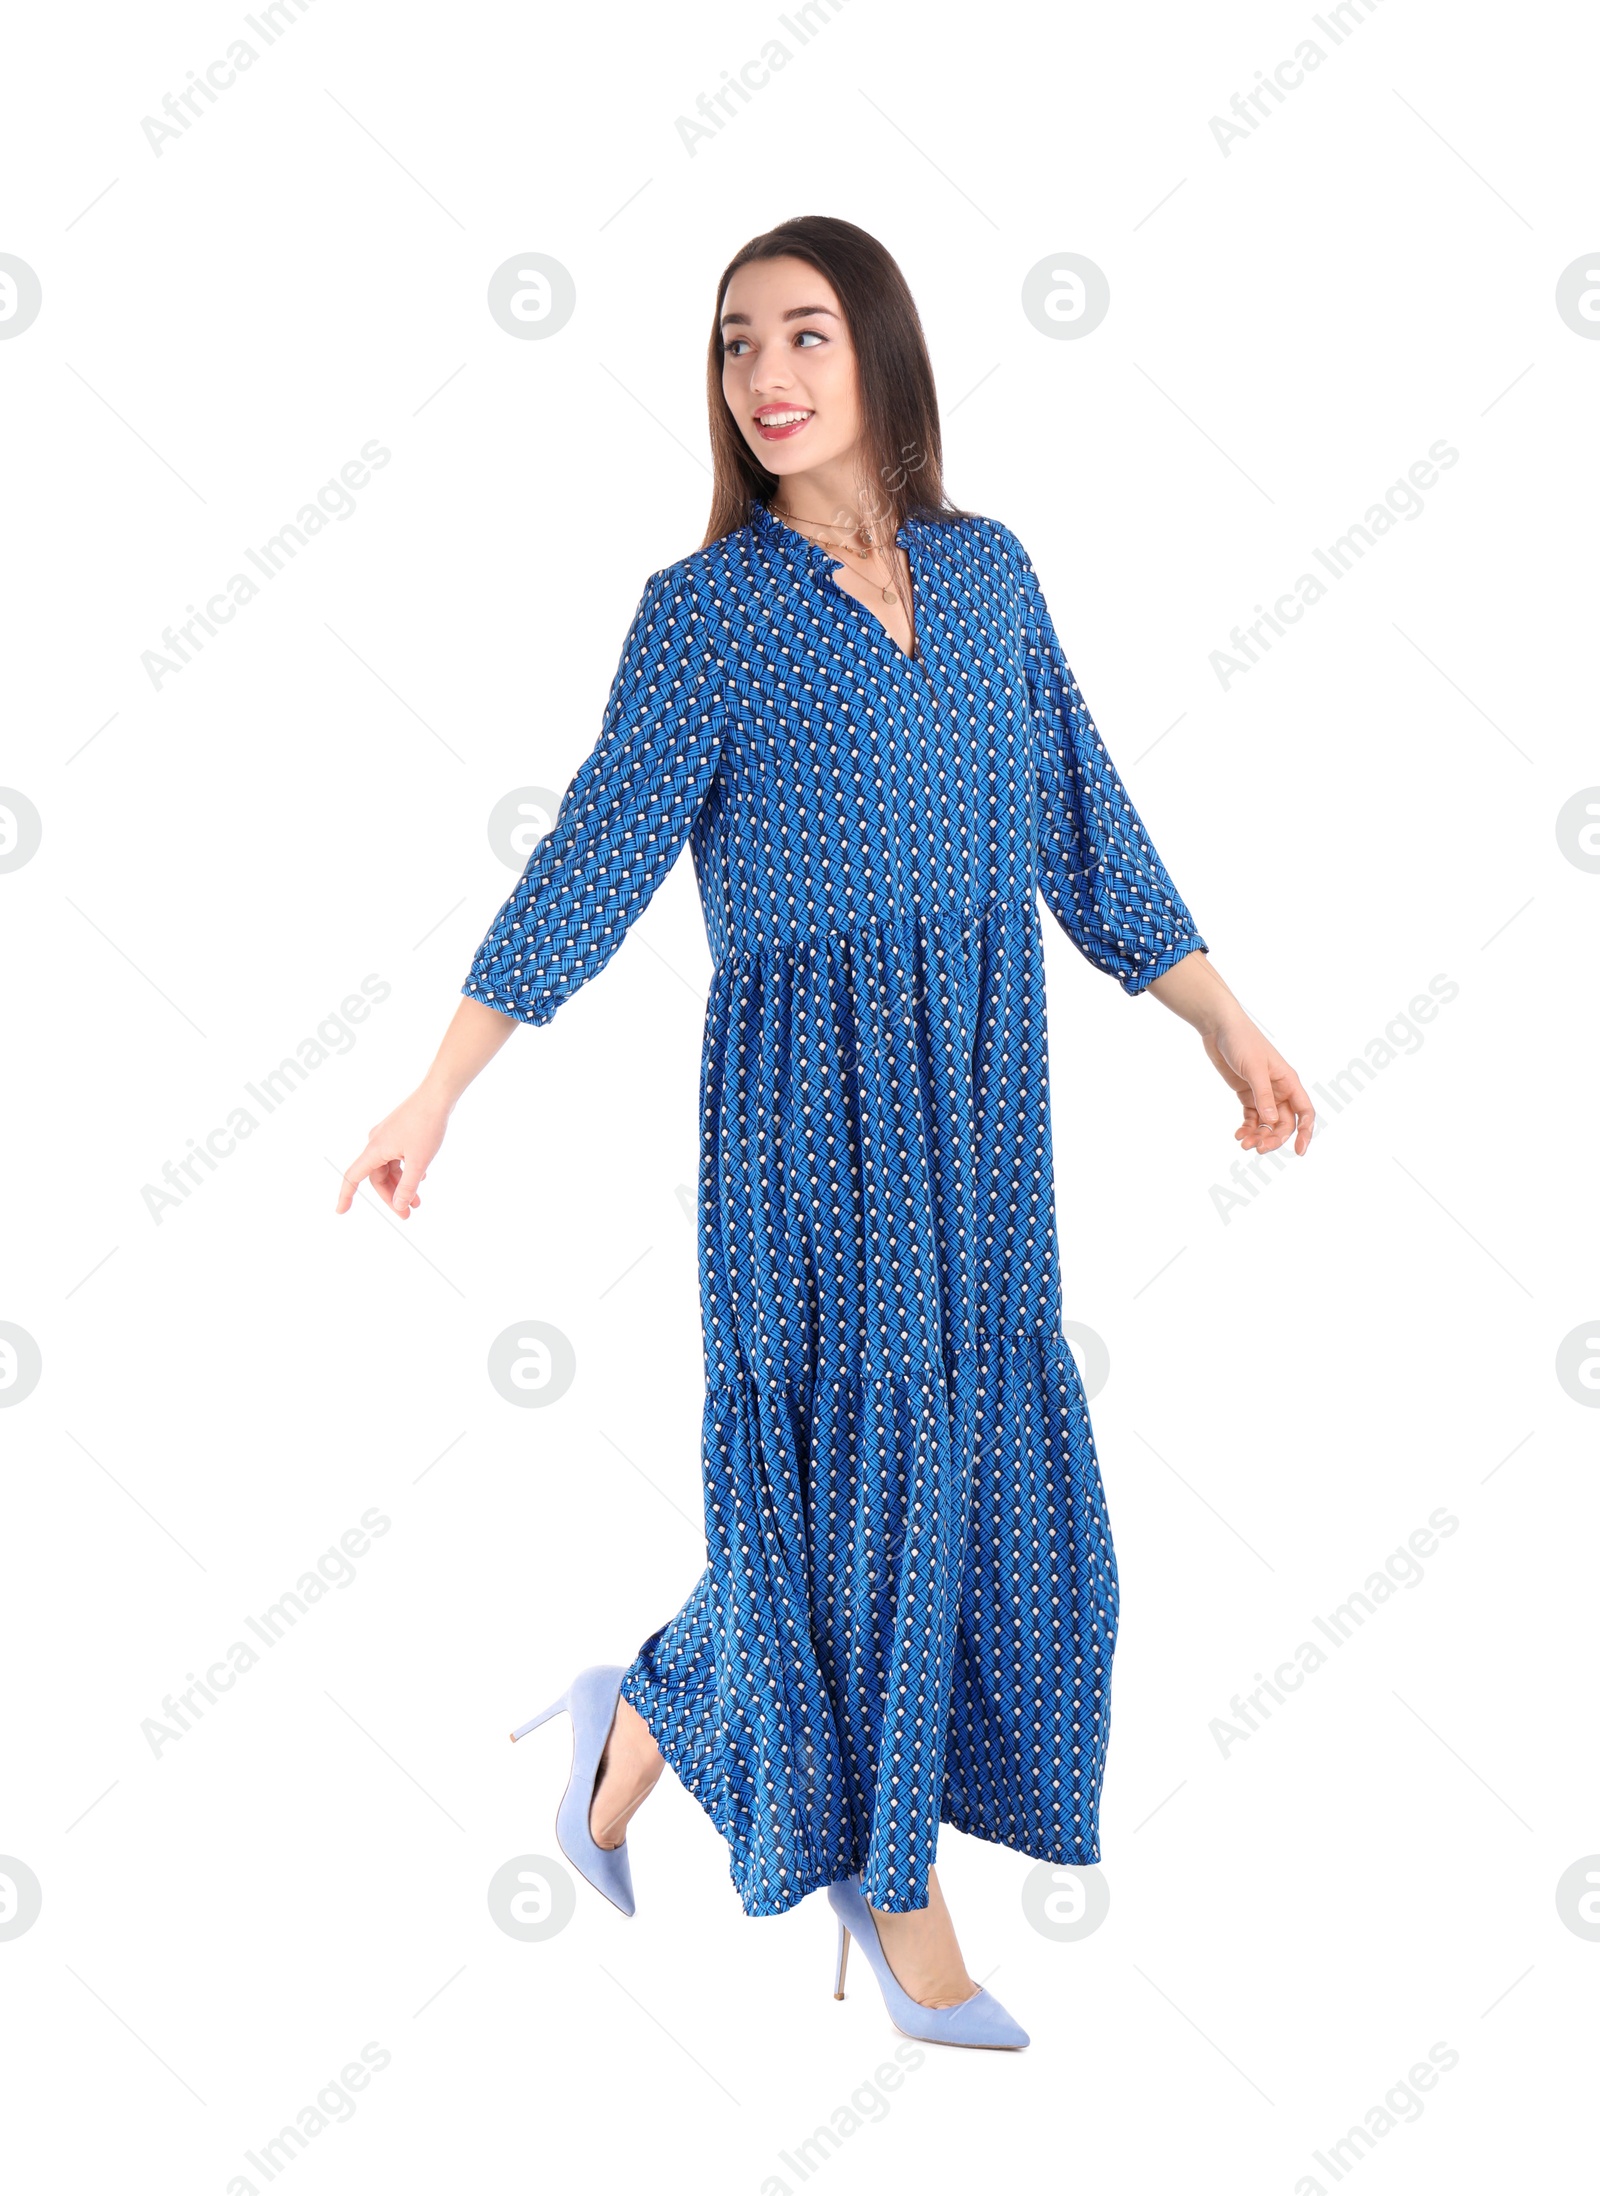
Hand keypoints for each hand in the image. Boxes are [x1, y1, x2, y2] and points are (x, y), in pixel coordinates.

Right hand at [336, 1088, 449, 1218]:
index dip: (346, 1195)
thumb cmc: (427, 1125)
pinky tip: (421, 1178)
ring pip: (389, 1168)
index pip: (353, 1177)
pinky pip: (396, 1158)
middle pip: (377, 1177)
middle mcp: (376, 1143)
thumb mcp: (419, 1161)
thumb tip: (399, 1205)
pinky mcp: (398, 1133)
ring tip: (418, 1202)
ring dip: (401, 1185)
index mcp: (375, 1150)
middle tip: (407, 1214)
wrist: (437, 1096)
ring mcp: (387, 1137)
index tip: (340, 1212)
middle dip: (391, 1197)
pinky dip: (406, 1170)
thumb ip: (408, 1185)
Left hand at [1202, 1010, 1314, 1155]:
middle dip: (1274, 1138)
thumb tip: (1273, 1122)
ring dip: (1258, 1136)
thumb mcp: (1254, 1069)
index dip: (1305, 1132)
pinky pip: (1251, 1117)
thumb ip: (1264, 1096)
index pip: (1304, 1111)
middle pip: (1284, 1123)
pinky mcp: (1246, 1094)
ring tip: (1243, 1144)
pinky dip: (1247, 1128)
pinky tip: (1238, 1135)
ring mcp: (1262, 1093)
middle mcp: (1279, 1090)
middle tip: (1258, 1149)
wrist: (1219, 1027)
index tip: (1299, 1151)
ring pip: (1267, 1123)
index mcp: (1289, 1082)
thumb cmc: (1242, 1041)